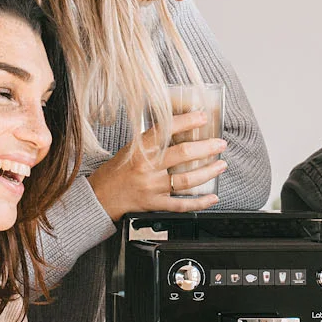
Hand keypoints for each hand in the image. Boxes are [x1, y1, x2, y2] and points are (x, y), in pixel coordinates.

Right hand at [88, 110, 227, 219]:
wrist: (100, 197)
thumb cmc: (117, 171)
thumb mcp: (130, 149)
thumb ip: (152, 142)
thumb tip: (181, 129)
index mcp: (139, 149)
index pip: (165, 130)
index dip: (186, 122)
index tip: (202, 117)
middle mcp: (146, 167)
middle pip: (182, 155)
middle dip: (206, 148)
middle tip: (220, 144)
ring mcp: (151, 187)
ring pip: (186, 179)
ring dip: (208, 172)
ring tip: (221, 165)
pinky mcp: (154, 204)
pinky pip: (181, 205)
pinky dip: (199, 202)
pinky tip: (212, 197)